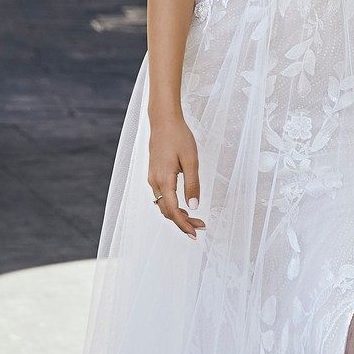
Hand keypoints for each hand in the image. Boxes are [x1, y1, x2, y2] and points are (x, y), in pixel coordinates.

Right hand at [147, 114, 203, 237]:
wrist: (163, 120)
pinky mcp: (154, 174)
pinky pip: (162, 196)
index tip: (195, 233)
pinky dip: (172, 205)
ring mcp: (152, 178)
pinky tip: (183, 205)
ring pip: (163, 204)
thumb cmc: (178, 137)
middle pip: (167, 211)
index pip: (173, 211)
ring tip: (195, 218)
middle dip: (183, 222)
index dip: (183, 225)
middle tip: (200, 226)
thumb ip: (193, 184)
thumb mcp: (191, 160)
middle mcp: (155, 181)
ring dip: (178, 214)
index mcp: (164, 179)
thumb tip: (194, 206)